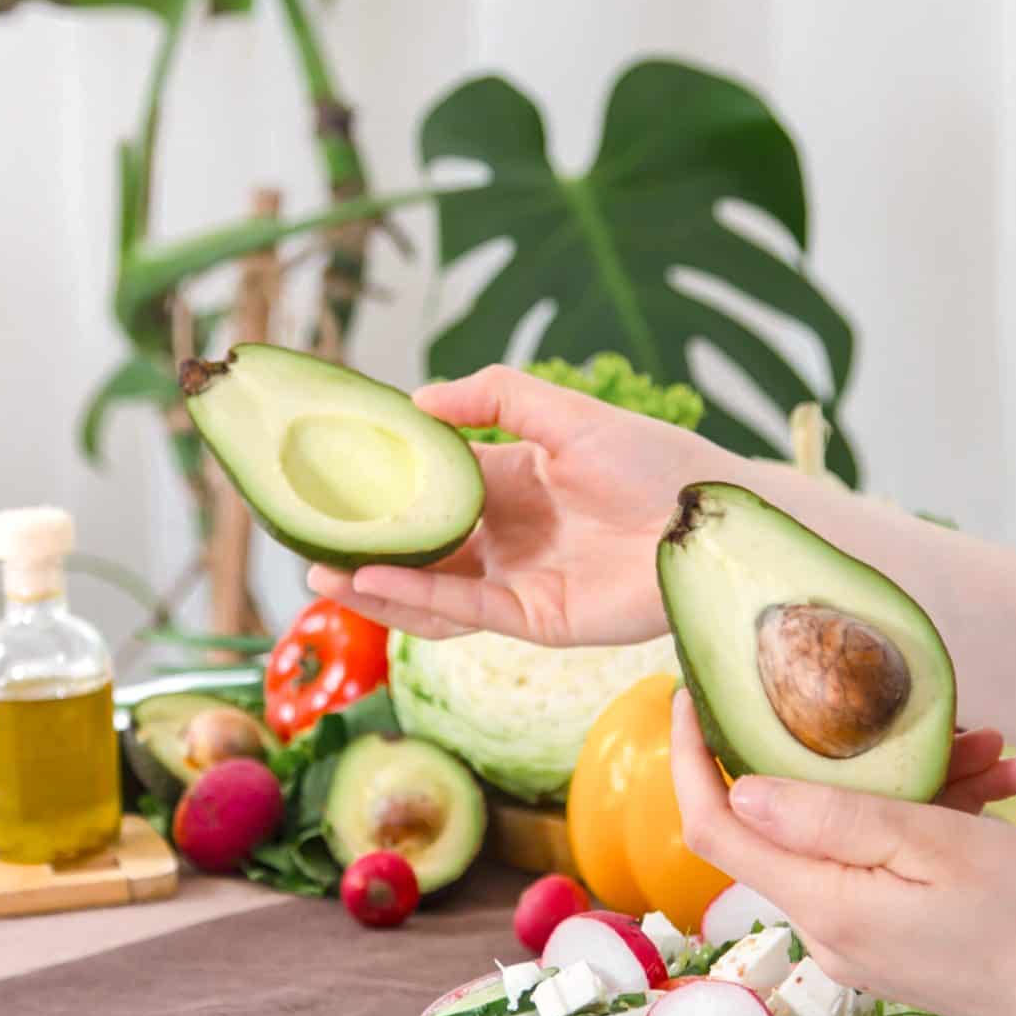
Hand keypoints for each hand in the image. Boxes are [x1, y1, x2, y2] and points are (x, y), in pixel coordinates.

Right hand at [304, 366, 731, 645]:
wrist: (712, 518)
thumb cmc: (655, 459)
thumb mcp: (567, 413)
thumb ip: (495, 396)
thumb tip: (417, 400)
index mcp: (513, 482)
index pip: (431, 486)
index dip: (380, 485)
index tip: (324, 476)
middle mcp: (510, 535)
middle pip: (421, 545)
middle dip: (363, 545)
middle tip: (302, 536)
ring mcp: (521, 580)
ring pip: (432, 589)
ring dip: (375, 583)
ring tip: (320, 569)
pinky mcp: (539, 619)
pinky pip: (465, 612)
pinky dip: (416, 599)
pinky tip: (371, 580)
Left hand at [669, 693, 1015, 1015]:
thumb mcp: (936, 844)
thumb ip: (833, 818)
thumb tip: (744, 790)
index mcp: (824, 904)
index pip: (716, 829)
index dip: (692, 761)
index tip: (694, 700)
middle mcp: (830, 928)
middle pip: (797, 823)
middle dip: (850, 756)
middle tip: (926, 718)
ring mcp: (865, 938)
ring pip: (859, 836)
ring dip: (920, 784)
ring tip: (995, 751)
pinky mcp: (899, 940)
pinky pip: (894, 864)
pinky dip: (941, 821)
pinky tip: (1004, 785)